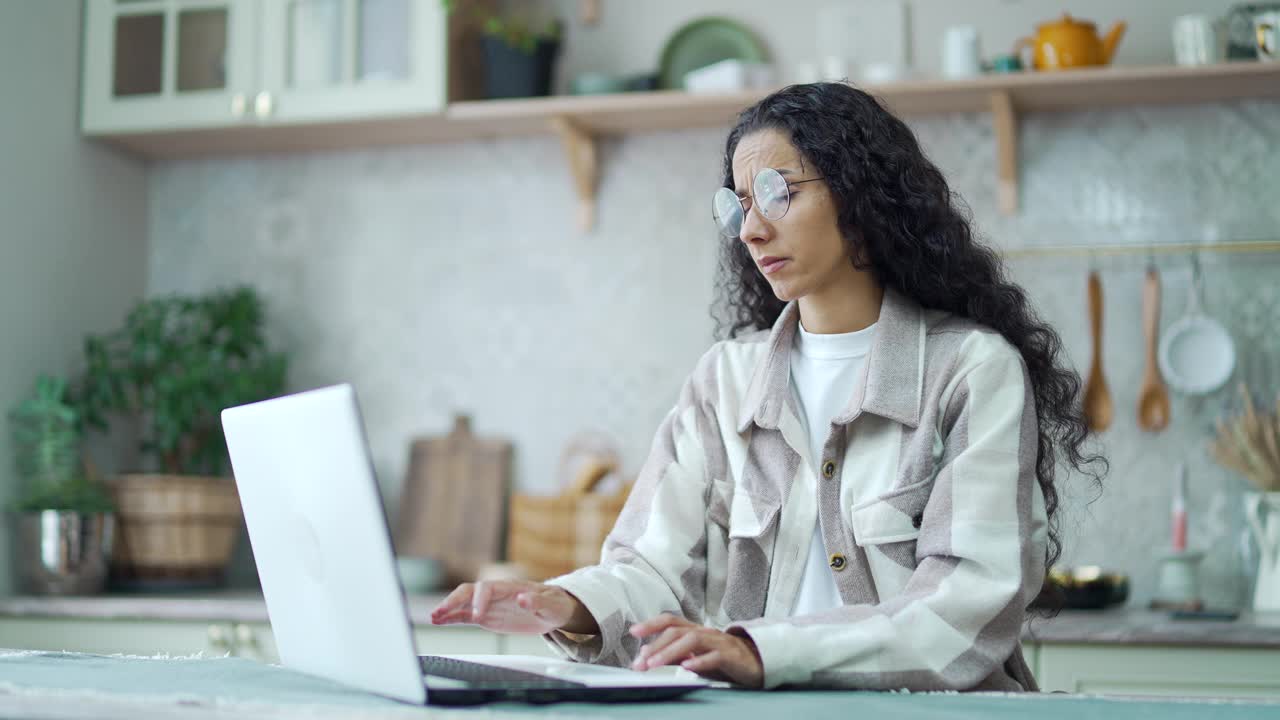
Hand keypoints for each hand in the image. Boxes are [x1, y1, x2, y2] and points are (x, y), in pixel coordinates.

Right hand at [429, 581, 589, 634]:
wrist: (555, 610)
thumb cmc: (555, 604)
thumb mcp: (552, 605)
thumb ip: (538, 601)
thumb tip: (523, 598)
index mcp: (510, 587)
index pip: (488, 588)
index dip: (480, 600)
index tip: (478, 616)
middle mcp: (495, 594)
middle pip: (469, 591)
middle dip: (454, 600)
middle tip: (441, 612)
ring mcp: (489, 604)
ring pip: (463, 602)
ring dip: (448, 608)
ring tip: (433, 617)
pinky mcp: (486, 616)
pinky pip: (465, 615)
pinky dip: (452, 617)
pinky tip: (438, 621)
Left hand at [628, 613, 763, 687]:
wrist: (757, 663)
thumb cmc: (723, 659)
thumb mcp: (694, 656)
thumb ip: (672, 654)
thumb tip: (646, 653)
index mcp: (695, 631)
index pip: (670, 621)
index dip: (652, 624)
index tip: (634, 632)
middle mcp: (705, 633)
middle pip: (677, 632)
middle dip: (656, 646)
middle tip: (640, 662)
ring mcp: (718, 643)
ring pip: (692, 641)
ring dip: (670, 652)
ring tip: (654, 664)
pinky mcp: (731, 656)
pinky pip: (714, 657)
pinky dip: (700, 661)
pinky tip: (687, 667)